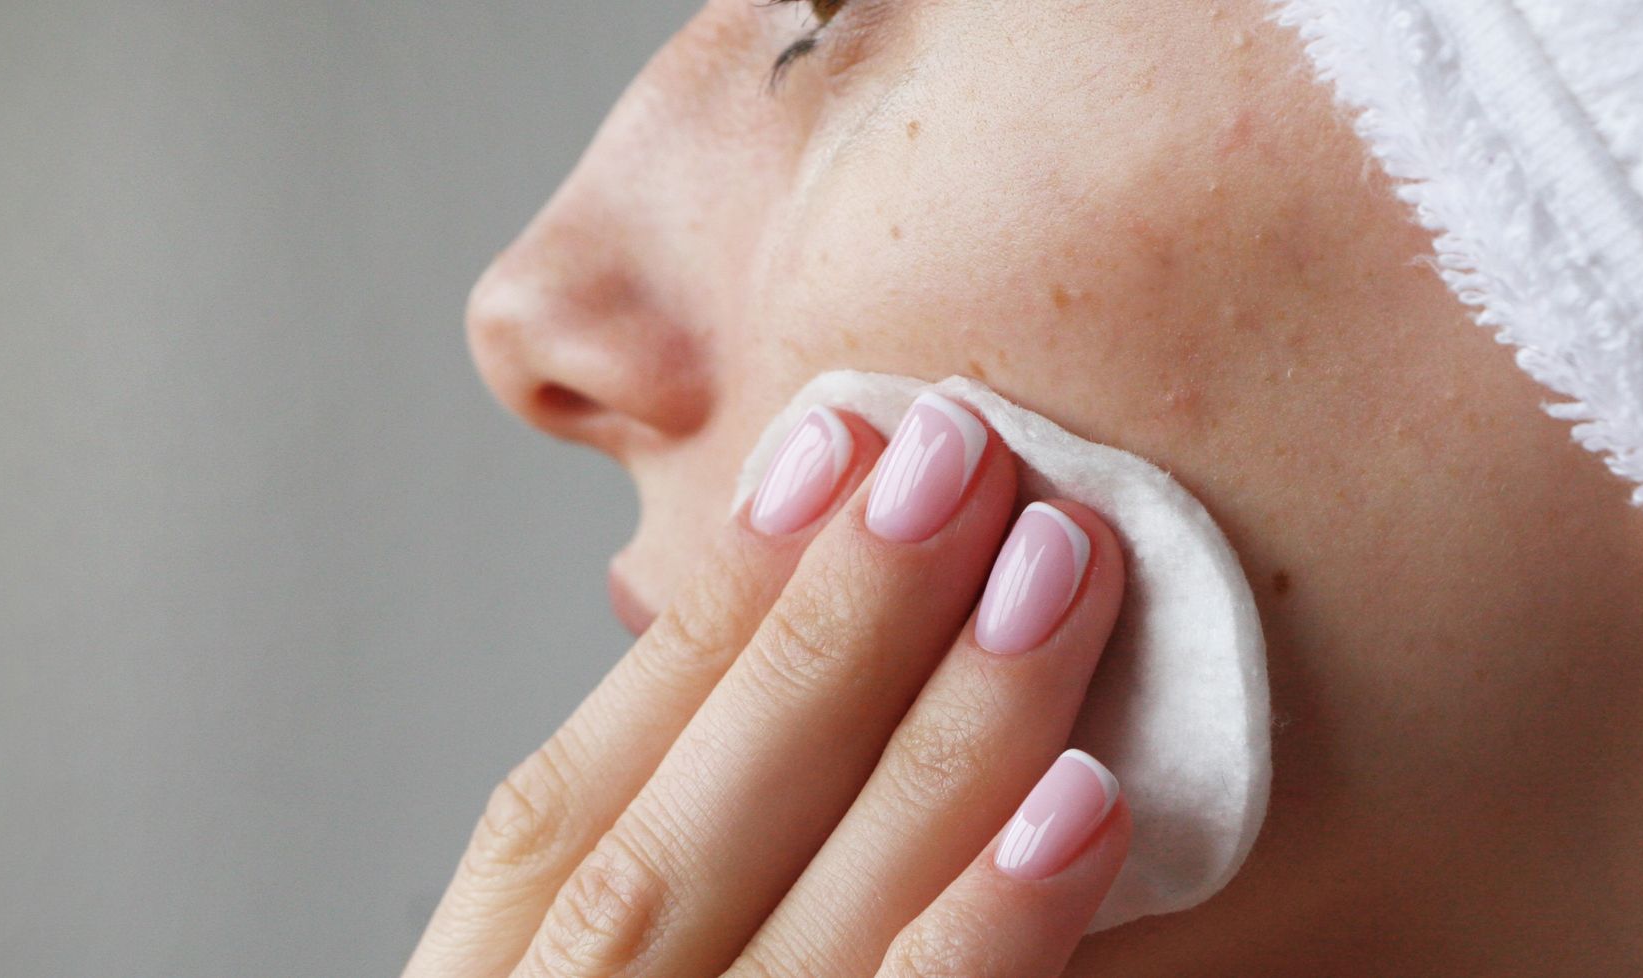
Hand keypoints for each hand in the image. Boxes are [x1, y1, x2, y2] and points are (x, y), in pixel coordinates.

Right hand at [406, 395, 1130, 977]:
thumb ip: (640, 867)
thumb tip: (750, 651)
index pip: (557, 808)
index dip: (697, 623)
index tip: (826, 448)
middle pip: (675, 844)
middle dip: (827, 634)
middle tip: (959, 449)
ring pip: (810, 929)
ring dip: (942, 736)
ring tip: (1059, 562)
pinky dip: (989, 930)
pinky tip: (1085, 803)